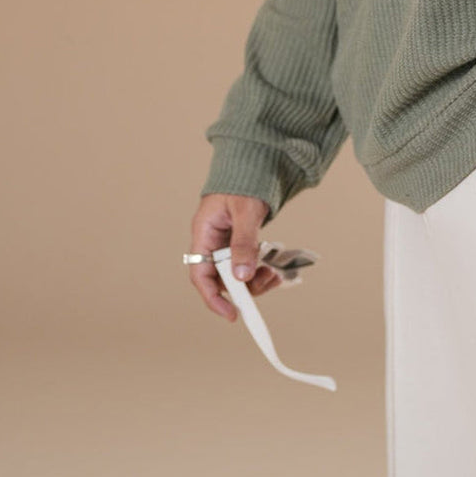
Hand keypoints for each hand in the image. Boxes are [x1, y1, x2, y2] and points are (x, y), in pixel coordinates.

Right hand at [188, 193, 281, 320]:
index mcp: (204, 232)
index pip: (201, 274)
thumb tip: (242, 276)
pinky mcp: (238, 242)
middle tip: (267, 284)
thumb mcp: (245, 211)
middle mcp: (212, 240)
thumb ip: (243, 242)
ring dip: (253, 280)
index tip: (231, 313)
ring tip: (274, 276)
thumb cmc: (244, 181)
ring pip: (234, 274)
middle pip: (220, 278)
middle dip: (242, 288)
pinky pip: (245, 264)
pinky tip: (273, 270)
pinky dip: (258, 270)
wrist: (255, 163)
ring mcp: (225, 242)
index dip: (213, 297)